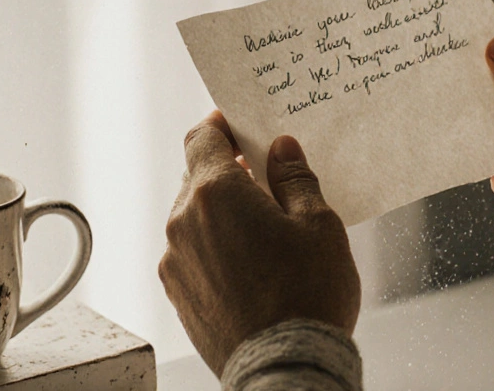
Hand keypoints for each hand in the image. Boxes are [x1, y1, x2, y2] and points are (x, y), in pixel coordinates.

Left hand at [158, 111, 360, 375]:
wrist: (286, 368)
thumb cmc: (307, 296)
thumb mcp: (318, 225)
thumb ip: (295, 179)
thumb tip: (281, 150)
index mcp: (215, 193)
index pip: (202, 137)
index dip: (221, 126)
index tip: (240, 127)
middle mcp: (183, 222)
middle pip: (197, 176)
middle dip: (228, 172)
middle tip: (266, 178)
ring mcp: (175, 260)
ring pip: (193, 216)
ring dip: (221, 212)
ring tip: (263, 229)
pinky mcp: (177, 294)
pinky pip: (191, 252)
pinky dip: (213, 245)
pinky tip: (249, 263)